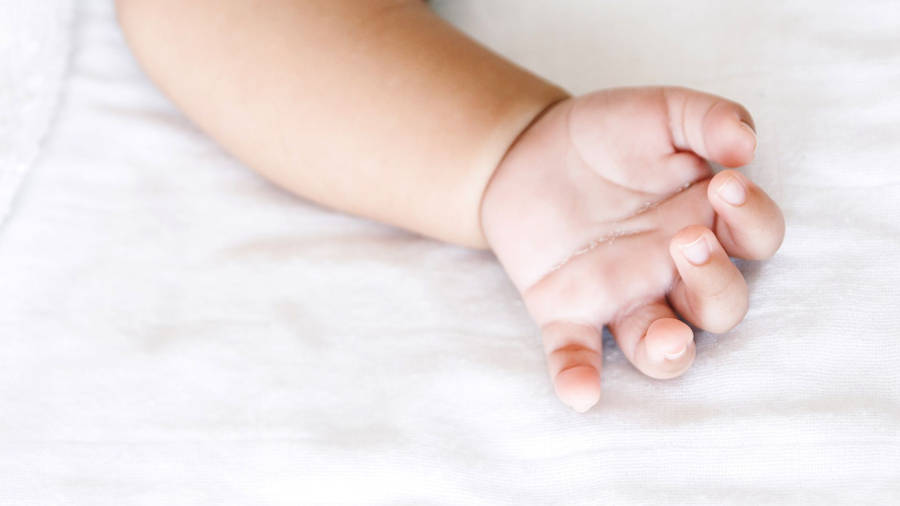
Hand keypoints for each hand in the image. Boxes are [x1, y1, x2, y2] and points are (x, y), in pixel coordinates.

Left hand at [481, 87, 784, 411]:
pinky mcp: (566, 310)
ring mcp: (620, 296)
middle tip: (684, 240)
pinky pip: (577, 354)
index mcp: (704, 220)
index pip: (755, 239)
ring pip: (662, 347)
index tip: (727, 183)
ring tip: (667, 338)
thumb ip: (705, 117)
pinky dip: (578, 377)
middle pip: (719, 305)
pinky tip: (581, 392)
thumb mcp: (657, 112)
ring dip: (669, 350)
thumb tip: (747, 142)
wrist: (524, 150)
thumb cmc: (605, 135)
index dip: (753, 220)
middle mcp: (671, 270)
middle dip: (713, 282)